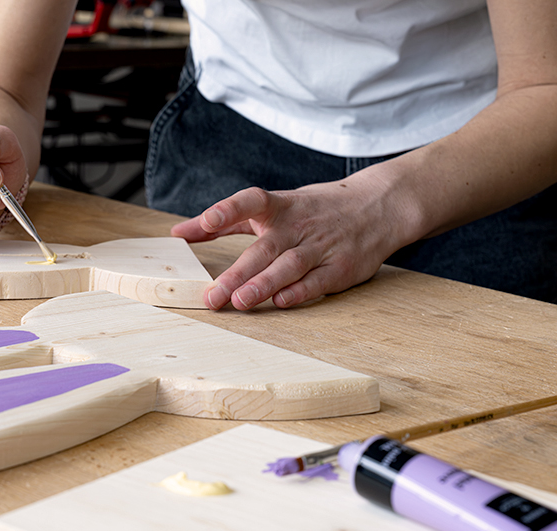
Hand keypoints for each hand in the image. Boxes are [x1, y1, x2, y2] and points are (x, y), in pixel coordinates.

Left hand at [171, 176, 413, 309]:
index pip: (251, 201)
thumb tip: (178, 233)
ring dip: (264, 285)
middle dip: (237, 273)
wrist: (378, 206)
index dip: (228, 210)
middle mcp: (297, 225)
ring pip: (289, 266)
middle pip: (264, 249)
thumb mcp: (269, 207)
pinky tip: (280, 303)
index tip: (207, 221)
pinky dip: (299, 291)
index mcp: (278, 207)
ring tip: (240, 302)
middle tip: (213, 295)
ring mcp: (320, 246)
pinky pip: (317, 281)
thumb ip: (223, 222)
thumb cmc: (312, 210)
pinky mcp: (341, 267)